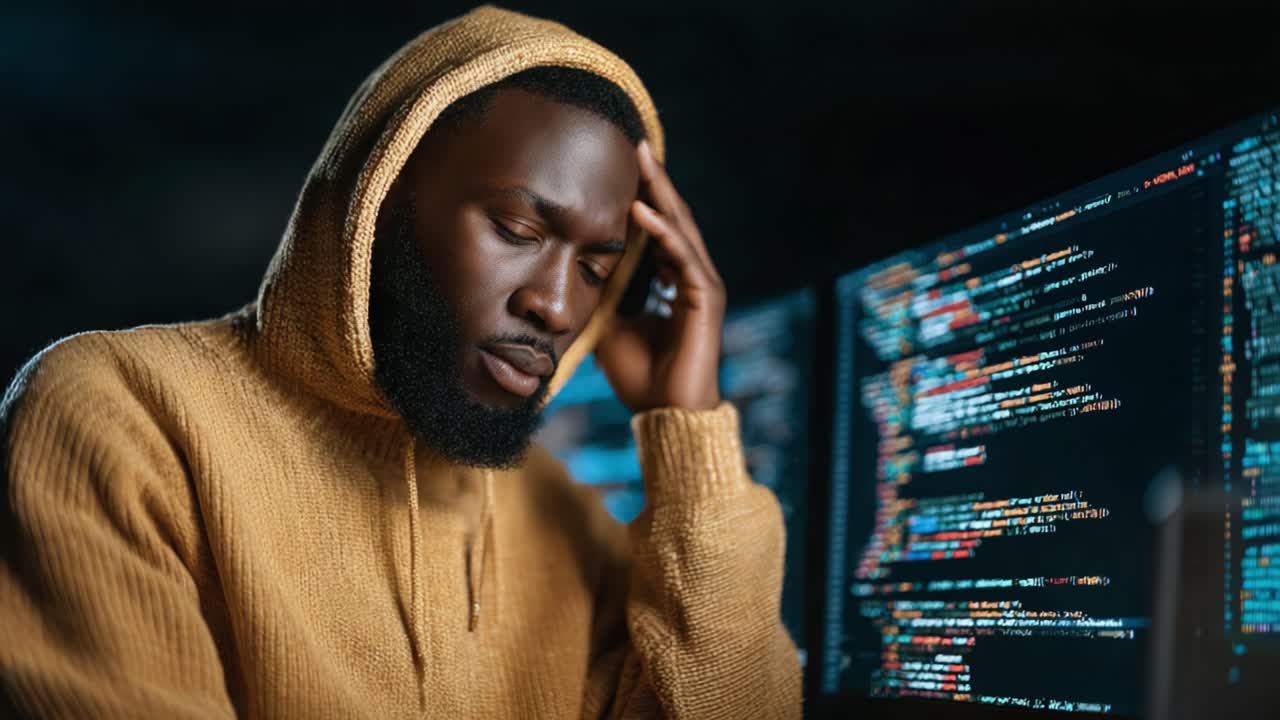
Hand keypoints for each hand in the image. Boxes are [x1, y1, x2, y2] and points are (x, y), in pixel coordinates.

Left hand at [595, 139, 725, 412]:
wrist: (665, 414)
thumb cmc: (641, 377)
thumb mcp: (610, 327)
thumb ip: (603, 296)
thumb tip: (574, 275)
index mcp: (675, 281)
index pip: (660, 229)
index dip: (643, 197)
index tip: (623, 167)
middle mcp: (693, 277)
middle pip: (674, 218)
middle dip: (655, 181)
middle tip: (637, 144)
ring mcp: (702, 285)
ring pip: (681, 228)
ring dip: (660, 193)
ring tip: (642, 160)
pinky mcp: (705, 298)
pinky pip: (681, 256)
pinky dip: (661, 232)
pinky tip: (640, 211)